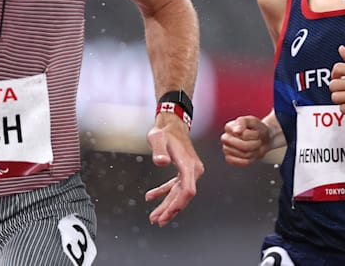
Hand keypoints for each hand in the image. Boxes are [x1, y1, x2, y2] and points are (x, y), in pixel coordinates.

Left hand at [144, 112, 202, 226]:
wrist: (172, 124)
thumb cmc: (164, 131)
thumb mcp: (158, 138)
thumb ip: (159, 150)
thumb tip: (161, 162)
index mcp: (189, 165)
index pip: (188, 190)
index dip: (178, 204)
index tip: (168, 214)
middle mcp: (193, 170)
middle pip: (183, 195)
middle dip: (170, 210)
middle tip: (157, 221)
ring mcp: (190, 171)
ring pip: (179, 193)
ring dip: (167, 205)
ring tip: (154, 217)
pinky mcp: (184, 171)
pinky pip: (175, 186)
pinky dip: (164, 193)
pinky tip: (151, 196)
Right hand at [221, 116, 274, 166]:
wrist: (263, 139)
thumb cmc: (256, 129)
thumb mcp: (252, 121)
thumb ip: (242, 122)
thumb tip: (236, 131)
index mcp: (229, 127)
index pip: (243, 135)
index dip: (253, 135)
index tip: (255, 132)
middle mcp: (225, 138)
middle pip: (243, 146)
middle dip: (254, 144)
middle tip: (257, 140)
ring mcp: (226, 149)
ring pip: (244, 154)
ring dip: (254, 151)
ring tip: (254, 146)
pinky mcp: (229, 158)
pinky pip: (241, 162)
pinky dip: (249, 160)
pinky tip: (250, 154)